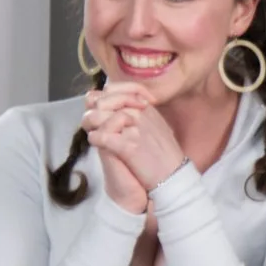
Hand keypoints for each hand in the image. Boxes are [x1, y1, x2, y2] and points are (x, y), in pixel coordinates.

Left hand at [83, 84, 186, 200]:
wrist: (174, 176)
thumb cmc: (165, 155)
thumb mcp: (157, 125)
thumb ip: (140, 113)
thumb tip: (120, 107)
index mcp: (145, 107)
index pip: (112, 89)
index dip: (100, 98)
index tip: (102, 110)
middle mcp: (140, 113)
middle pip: (100, 102)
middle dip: (91, 113)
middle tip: (91, 125)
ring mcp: (134, 128)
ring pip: (98, 116)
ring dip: (90, 125)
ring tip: (94, 134)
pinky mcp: (129, 146)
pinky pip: (101, 136)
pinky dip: (95, 139)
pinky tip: (97, 144)